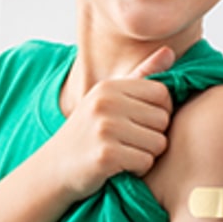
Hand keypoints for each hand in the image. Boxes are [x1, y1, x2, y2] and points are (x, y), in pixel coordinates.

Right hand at [47, 46, 175, 199]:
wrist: (53, 169)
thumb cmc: (88, 133)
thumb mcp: (109, 99)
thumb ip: (141, 74)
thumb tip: (169, 51)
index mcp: (109, 87)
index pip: (162, 93)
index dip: (161, 111)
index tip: (143, 123)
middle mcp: (106, 103)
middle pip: (163, 120)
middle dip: (153, 136)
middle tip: (129, 142)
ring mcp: (104, 128)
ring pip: (158, 143)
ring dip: (146, 154)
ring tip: (123, 153)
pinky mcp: (106, 155)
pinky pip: (145, 162)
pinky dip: (137, 170)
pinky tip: (119, 167)